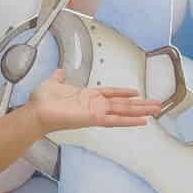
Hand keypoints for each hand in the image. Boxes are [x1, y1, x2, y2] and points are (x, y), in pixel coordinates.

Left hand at [28, 69, 163, 133]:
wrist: (35, 112)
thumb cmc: (42, 101)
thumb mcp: (52, 83)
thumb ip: (58, 78)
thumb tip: (59, 72)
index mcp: (87, 96)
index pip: (110, 93)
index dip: (123, 92)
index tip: (136, 93)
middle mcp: (94, 105)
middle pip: (122, 104)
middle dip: (140, 104)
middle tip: (157, 104)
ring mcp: (96, 112)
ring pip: (123, 111)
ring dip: (140, 111)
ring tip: (157, 110)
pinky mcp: (94, 119)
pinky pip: (115, 120)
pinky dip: (129, 120)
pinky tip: (142, 121)